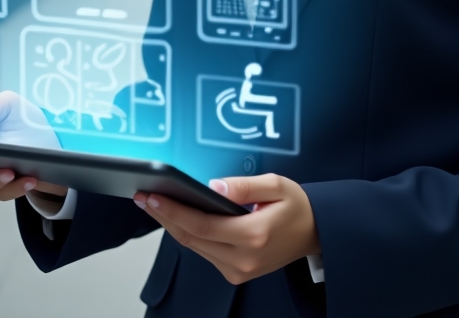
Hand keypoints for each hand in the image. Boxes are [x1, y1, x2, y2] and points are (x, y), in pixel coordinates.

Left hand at [133, 174, 320, 284]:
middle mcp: (243, 259)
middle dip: (165, 217)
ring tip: (156, 204)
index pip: (202, 225)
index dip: (173, 211)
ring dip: (173, 226)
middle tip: (143, 197)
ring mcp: (239, 271)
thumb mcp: (275, 185)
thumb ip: (243, 186)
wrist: (315, 232)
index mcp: (253, 236)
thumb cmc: (296, 206)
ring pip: (195, 248)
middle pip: (192, 239)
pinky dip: (190, 234)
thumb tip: (212, 186)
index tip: (152, 196)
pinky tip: (179, 218)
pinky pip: (205, 252)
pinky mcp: (236, 273)